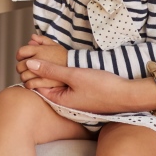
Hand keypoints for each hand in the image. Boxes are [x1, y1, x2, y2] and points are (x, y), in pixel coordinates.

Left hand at [15, 35, 68, 88]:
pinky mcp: (45, 84)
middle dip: (21, 67)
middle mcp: (40, 61)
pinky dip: (29, 84)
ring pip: (24, 76)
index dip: (20, 55)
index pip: (21, 52)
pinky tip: (34, 82)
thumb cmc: (68, 58)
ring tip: (31, 75)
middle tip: (27, 68)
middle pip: (20, 65)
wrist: (81, 68)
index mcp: (41, 50)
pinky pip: (30, 85)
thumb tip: (31, 38)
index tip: (24, 58)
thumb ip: (43, 40)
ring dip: (25, 76)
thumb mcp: (56, 46)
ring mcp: (42, 74)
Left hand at [18, 57, 140, 113]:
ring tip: (50, 54)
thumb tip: (28, 64)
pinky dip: (65, 72)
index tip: (29, 56)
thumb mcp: (73, 75)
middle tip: (37, 53)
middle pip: (47, 84)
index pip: (36, 86)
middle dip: (41, 70)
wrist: (127, 95)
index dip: (31, 71)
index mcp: (59, 100)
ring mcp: (75, 99)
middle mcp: (65, 102)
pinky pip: (69, 83)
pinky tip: (67, 63)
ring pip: (58, 83)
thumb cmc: (101, 86)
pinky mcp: (84, 94)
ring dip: (53, 70)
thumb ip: (50, 70)